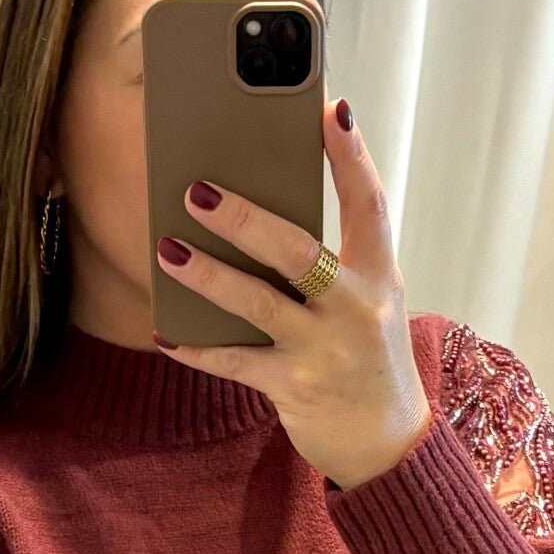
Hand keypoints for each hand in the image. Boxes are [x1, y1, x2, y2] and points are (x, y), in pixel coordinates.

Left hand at [152, 99, 431, 490]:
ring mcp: (324, 350)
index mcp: (378, 275)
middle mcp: (355, 308)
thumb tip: (258, 208)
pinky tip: (164, 332)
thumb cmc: (367, 357)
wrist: (389, 444)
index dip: (350, 155)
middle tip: (197, 190)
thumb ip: (330, 259)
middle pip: (298, 252)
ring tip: (166, 248)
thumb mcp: (368, 301)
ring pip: (257, 304)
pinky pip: (235, 362)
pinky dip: (196, 349)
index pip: (369, 203)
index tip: (329, 108)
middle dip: (245, 219)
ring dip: (208, 275)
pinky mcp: (294, 388)